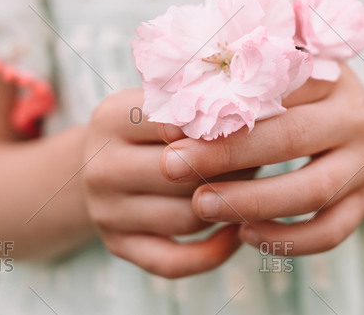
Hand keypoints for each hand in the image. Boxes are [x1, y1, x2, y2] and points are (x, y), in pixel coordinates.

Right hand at [82, 89, 242, 277]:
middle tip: (263, 157)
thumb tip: (254, 111)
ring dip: (229, 206)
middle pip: (183, 175)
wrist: (104, 163)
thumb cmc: (151, 126)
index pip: (174, 124)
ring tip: (255, 188)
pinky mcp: (117, 246)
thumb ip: (197, 103)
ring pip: (188, 217)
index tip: (249, 125)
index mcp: (110, 119)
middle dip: (231, 167)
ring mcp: (106, 212)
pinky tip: (237, 232)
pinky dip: (213, 252)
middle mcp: (101, 167)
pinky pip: (174, 261)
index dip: (219, 127)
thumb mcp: (162, 102)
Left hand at [162, 66, 363, 255]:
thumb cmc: (304, 106)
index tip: (172, 127)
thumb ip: (238, 90)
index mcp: (329, 77)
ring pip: (313, 191)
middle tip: (173, 167)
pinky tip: (245, 235)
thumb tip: (171, 117)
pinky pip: (330, 232)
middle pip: (292, 137)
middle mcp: (355, 118)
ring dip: (253, 202)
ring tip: (201, 206)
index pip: (274, 89)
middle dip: (228, 155)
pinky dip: (288, 240)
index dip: (220, 108)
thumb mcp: (283, 85)